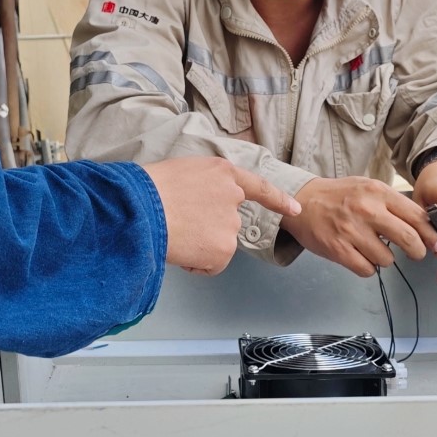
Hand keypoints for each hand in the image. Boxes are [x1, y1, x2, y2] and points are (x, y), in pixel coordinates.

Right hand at [144, 157, 299, 274]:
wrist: (141, 209)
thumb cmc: (148, 189)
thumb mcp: (183, 171)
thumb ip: (204, 186)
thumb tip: (202, 206)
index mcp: (223, 172)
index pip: (259, 186)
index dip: (278, 199)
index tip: (296, 208)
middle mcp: (233, 196)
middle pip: (228, 222)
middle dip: (208, 228)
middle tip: (179, 224)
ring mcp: (231, 223)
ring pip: (218, 245)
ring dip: (200, 245)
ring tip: (174, 233)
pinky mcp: (224, 249)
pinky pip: (211, 264)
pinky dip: (197, 264)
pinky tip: (180, 249)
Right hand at [280, 177, 436, 277]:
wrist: (302, 201)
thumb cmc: (340, 196)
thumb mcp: (369, 188)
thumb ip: (395, 204)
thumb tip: (426, 225)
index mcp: (378, 192)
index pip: (417, 216)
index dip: (430, 233)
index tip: (434, 242)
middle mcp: (367, 210)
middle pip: (409, 240)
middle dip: (417, 252)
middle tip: (415, 253)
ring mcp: (352, 231)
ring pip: (388, 259)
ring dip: (385, 258)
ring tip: (373, 248)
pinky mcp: (338, 249)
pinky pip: (367, 269)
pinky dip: (367, 267)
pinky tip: (360, 255)